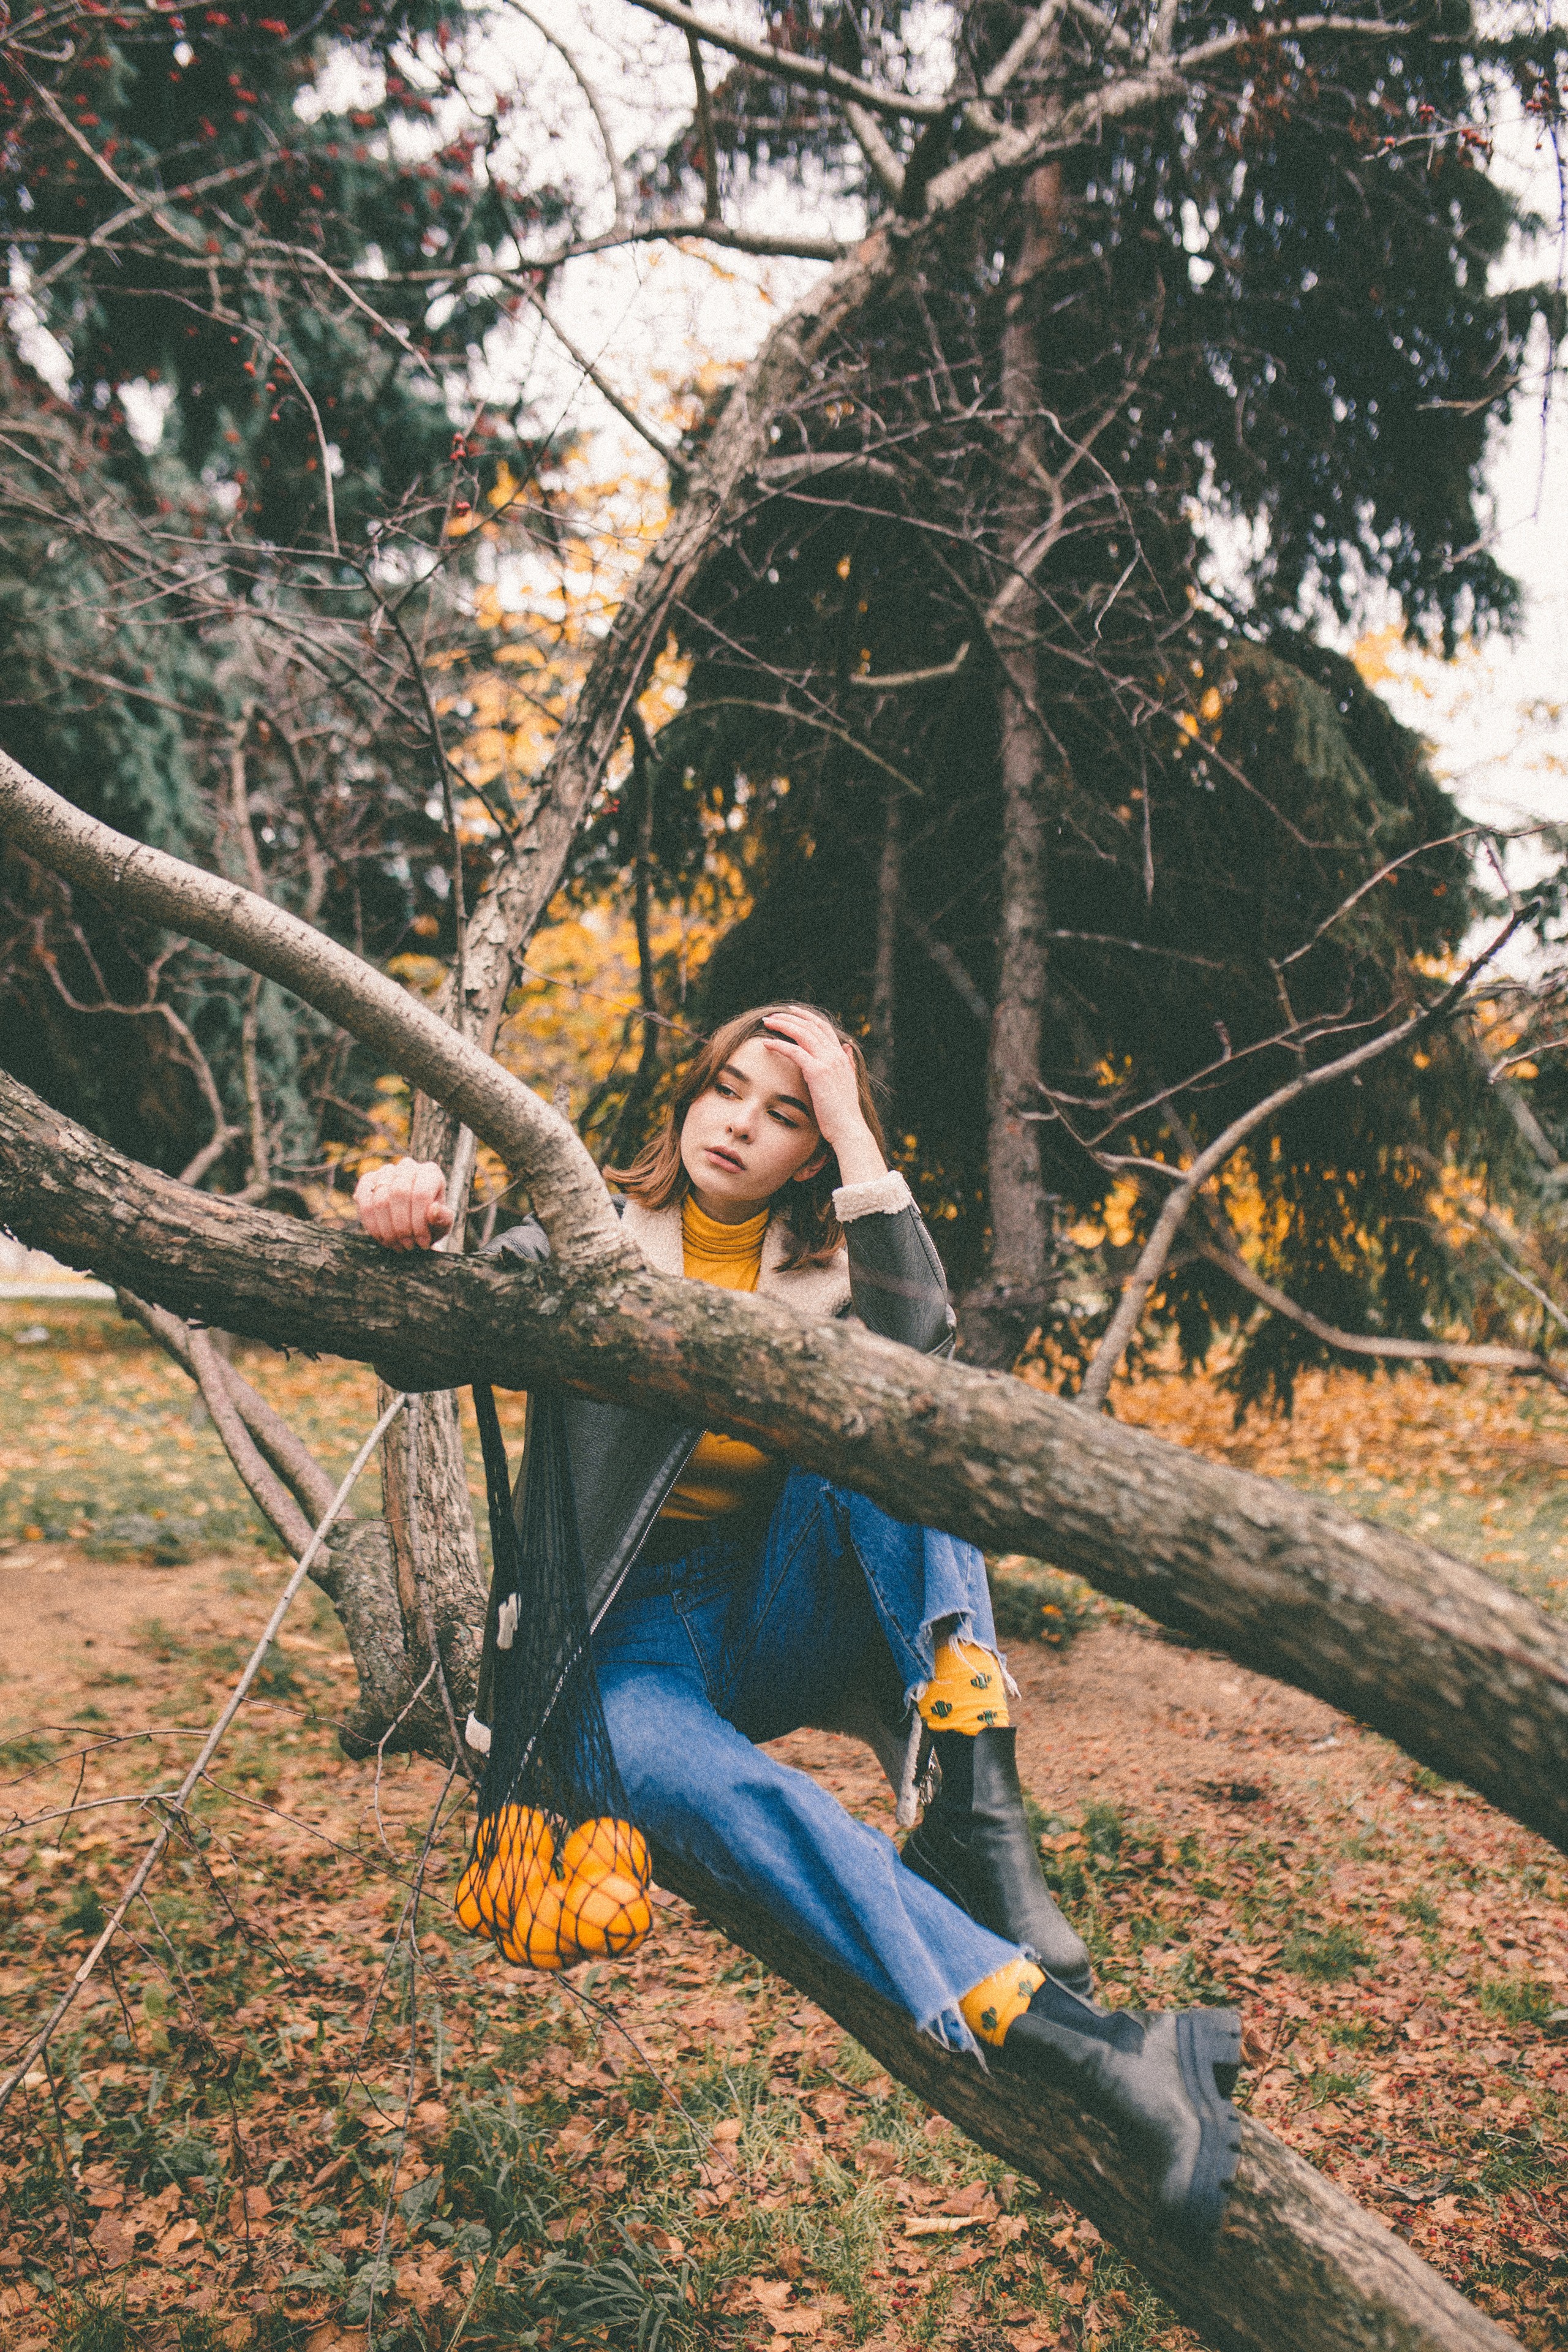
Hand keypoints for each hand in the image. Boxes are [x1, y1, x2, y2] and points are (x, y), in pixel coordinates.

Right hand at [355, 1157, 452, 1250]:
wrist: (413, 1223)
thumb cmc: (431, 1222)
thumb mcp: (442, 1224)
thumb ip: (443, 1218)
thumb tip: (434, 1210)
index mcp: (430, 1172)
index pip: (420, 1193)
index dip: (419, 1222)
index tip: (422, 1243)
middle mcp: (407, 1166)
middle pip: (399, 1194)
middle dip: (402, 1226)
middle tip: (408, 1246)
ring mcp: (385, 1172)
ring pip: (380, 1200)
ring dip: (387, 1229)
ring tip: (397, 1245)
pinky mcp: (367, 1181)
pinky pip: (364, 1203)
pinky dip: (372, 1225)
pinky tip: (383, 1239)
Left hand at [759, 1006, 886, 1187]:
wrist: (848, 1129)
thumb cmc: (843, 1112)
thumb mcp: (847, 1083)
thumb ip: (846, 1063)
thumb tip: (846, 1047)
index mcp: (841, 1056)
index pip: (823, 1027)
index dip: (806, 1016)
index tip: (791, 1011)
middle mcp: (836, 1055)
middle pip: (811, 1025)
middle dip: (790, 1016)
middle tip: (773, 1015)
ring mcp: (828, 1062)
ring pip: (802, 1033)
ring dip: (782, 1025)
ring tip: (766, 1022)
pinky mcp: (817, 1072)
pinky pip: (794, 1052)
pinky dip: (779, 1045)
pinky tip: (766, 1043)